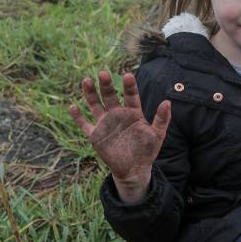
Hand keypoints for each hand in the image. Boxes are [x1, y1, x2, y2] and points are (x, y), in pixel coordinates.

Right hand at [68, 71, 170, 194]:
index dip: (129, 86)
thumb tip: (168, 101)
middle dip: (106, 85)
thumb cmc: (147, 150)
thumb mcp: (157, 134)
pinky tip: (72, 107)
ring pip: (96, 105)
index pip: (131, 96)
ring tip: (87, 80)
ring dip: (90, 94)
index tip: (128, 75)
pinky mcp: (96, 135)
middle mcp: (118, 114)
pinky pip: (85, 125)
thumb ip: (162, 118)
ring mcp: (105, 124)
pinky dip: (78, 117)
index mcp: (133, 113)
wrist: (134, 168)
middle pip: (110, 96)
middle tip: (103, 73)